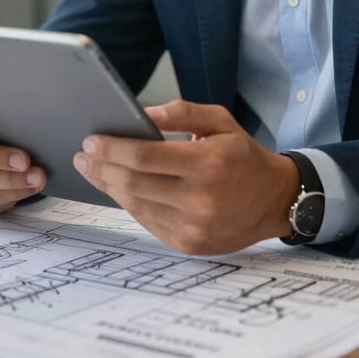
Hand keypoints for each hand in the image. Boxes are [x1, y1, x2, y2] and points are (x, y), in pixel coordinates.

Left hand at [73, 99, 300, 255]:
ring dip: (109, 186)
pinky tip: (118, 187)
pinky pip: (147, 221)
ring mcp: (194, 227)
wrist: (275, 201)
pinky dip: (129, 203)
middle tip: (84, 153)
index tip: (91, 139)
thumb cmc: (243, 156)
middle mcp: (200, 199)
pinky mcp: (189, 244)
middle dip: (102, 167)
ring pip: (136, 205)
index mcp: (208, 164)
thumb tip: (141, 113)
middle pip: (134, 183)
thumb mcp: (220, 121)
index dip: (113, 149)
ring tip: (93, 169)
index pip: (146, 157)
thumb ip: (181, 113)